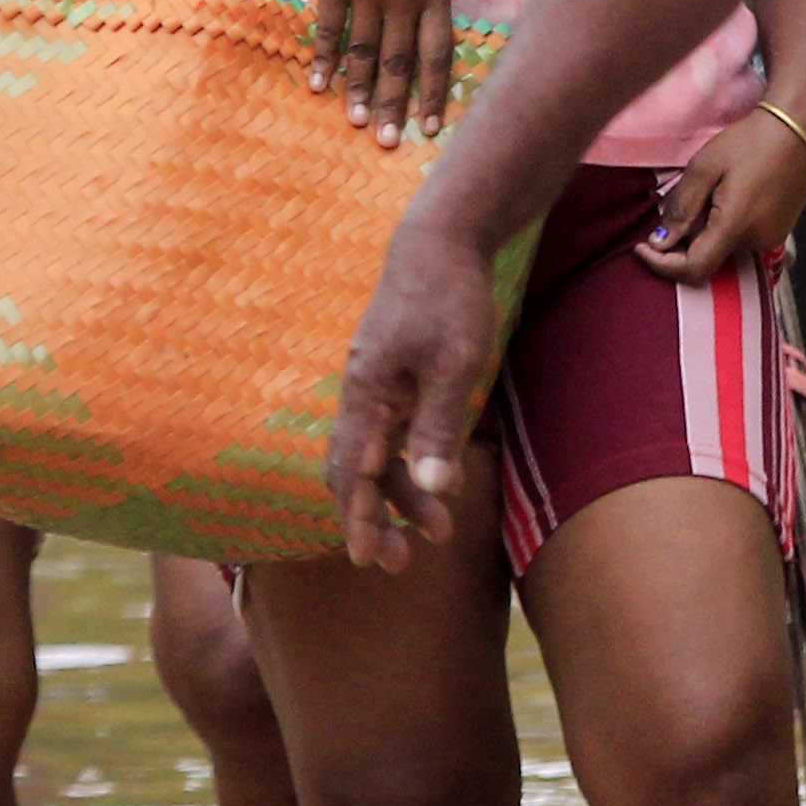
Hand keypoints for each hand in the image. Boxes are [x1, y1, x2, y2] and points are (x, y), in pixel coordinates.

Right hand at [302, 0, 458, 147]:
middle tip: (388, 141)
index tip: (429, 129)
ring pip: (365, 51)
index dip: (433, 93)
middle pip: (400, 59)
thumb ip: (430, 6)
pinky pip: (331, 31)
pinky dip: (326, 61)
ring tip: (357, 122)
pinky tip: (321, 85)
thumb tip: (429, 63)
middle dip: (394, 104)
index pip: (438, 52)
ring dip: (359, 91)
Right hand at [331, 213, 508, 564]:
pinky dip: (408, 465)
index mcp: (366, 392)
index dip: (356, 517)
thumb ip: (439, 426)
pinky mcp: (395, 379)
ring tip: (438, 534)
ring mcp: (377, 386)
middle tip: (399, 564)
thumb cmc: (448, 298)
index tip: (365, 559)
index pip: (351, 469)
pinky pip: (392, 434)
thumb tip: (431, 489)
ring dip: (400, 496)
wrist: (441, 241)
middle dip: (373, 519)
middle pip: (355, 470)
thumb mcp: (454, 364)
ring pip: (378, 455)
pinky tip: (437, 486)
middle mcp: (361, 393)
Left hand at [637, 106, 805, 279]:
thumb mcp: (705, 166)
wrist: (799, 130)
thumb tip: (660, 242)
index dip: (662, 265)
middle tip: (668, 217)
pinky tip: (721, 202)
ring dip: (703, 238)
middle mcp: (756, 243)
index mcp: (735, 227)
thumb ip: (681, 207)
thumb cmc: (750, 142)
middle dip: (680, 248)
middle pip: (708, 262)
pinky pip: (741, 243)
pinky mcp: (779, 233)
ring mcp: (772, 240)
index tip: (642, 248)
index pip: (694, 269)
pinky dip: (722, 232)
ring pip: (724, 253)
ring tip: (701, 201)